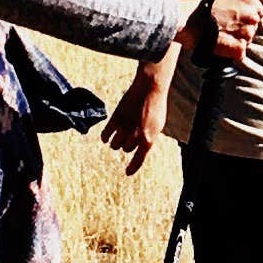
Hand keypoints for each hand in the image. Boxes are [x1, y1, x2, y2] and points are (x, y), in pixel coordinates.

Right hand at [104, 60, 165, 175]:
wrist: (148, 89)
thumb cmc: (155, 107)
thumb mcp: (157, 126)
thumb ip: (147, 139)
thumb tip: (137, 150)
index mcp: (148, 139)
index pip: (138, 160)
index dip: (132, 168)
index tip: (127, 173)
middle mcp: (135, 137)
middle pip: (126, 149)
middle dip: (127, 144)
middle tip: (130, 135)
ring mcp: (124, 129)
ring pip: (114, 145)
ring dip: (116, 142)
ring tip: (120, 135)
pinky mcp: (114, 120)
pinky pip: (105, 136)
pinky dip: (105, 137)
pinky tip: (106, 136)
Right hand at [205, 0, 262, 64]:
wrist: (187, 20)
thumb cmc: (200, 8)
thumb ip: (238, 3)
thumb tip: (242, 11)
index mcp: (249, 0)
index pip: (259, 13)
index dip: (247, 19)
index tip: (238, 21)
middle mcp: (251, 15)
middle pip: (253, 28)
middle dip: (242, 30)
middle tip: (226, 31)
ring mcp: (247, 32)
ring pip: (248, 41)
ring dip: (237, 41)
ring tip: (221, 38)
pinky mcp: (240, 47)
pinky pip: (241, 53)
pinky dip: (232, 53)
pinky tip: (221, 47)